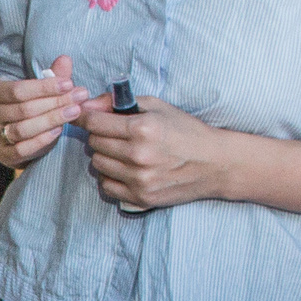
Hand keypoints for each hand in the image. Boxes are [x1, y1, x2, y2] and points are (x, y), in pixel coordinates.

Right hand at [0, 56, 89, 168]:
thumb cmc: (14, 104)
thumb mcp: (25, 88)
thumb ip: (46, 77)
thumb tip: (65, 60)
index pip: (18, 90)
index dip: (45, 87)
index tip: (69, 84)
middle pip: (24, 109)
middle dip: (55, 102)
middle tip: (79, 97)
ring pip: (23, 129)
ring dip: (52, 120)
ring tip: (74, 112)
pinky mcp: (2, 154)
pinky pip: (22, 149)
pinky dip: (41, 140)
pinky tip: (58, 130)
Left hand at [76, 93, 236, 209]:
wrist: (214, 163)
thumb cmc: (186, 131)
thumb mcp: (157, 107)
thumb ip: (119, 103)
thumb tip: (88, 106)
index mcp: (142, 129)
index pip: (94, 123)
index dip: (87, 118)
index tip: (85, 117)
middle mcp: (138, 155)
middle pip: (94, 143)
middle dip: (99, 135)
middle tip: (113, 133)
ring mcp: (139, 179)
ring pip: (97, 164)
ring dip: (104, 156)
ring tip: (122, 150)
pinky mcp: (141, 197)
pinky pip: (106, 185)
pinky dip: (111, 176)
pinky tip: (125, 169)